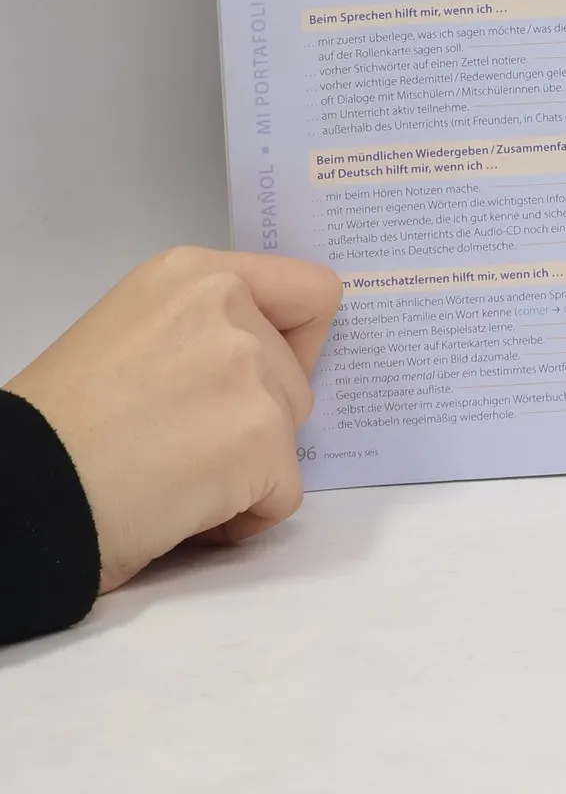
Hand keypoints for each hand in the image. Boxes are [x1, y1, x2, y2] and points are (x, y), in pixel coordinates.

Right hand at [5, 247, 341, 592]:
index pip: (309, 291)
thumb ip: (205, 331)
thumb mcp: (130, 334)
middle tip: (178, 444)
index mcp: (193, 275)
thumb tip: (269, 360)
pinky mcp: (261, 438)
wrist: (18, 495)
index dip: (296, 342)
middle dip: (254, 418)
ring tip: (171, 477)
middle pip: (296, 375)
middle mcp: (228, 307)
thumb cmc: (58, 428)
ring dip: (246, 466)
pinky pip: (285, 492)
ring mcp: (251, 371)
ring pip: (290, 433)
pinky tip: (182, 515)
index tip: (269, 372)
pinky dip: (244, 518)